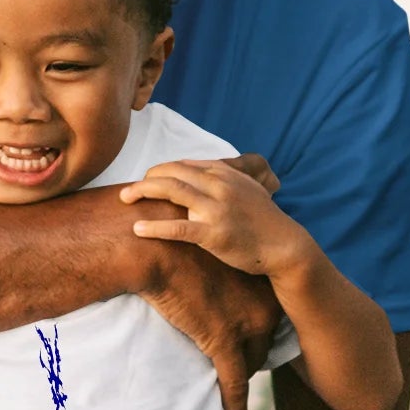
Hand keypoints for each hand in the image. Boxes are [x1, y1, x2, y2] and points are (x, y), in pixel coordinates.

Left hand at [121, 159, 312, 277]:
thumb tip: (196, 174)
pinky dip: (154, 228)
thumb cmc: (263, 219)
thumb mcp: (246, 188)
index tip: (148, 180)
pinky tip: (138, 229)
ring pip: (171, 191)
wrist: (284, 245)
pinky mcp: (214, 234)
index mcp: (224, 173)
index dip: (161, 170)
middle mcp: (219, 185)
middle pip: (172, 172)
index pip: (183, 164)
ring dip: (142, 192)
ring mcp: (216, 209)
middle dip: (146, 178)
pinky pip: (177, 228)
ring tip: (124, 199)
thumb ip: (222, 178)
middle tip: (129, 190)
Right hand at [132, 235, 279, 409]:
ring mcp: (247, 327)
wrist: (148, 247)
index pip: (267, 320)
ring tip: (229, 399)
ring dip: (236, 378)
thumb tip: (210, 278)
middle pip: (261, 346)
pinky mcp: (224, 345)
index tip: (236, 334)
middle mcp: (266, 305)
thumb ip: (220, 270)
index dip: (249, 332)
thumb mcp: (206, 252)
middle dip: (244, 355)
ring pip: (248, 367)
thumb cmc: (169, 245)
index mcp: (263, 281)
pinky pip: (235, 390)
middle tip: (225, 358)